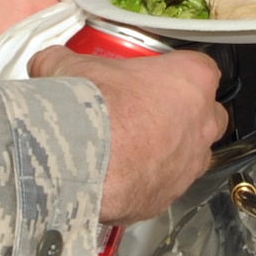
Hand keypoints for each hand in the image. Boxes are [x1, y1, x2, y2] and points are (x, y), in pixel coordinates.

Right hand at [27, 46, 226, 224]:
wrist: (79, 159)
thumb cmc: (90, 107)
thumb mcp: (71, 66)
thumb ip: (66, 60)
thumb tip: (49, 62)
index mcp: (190, 78)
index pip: (198, 68)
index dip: (174, 74)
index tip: (152, 80)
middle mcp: (201, 120)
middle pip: (206, 112)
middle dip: (183, 113)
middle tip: (147, 114)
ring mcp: (190, 162)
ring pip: (193, 153)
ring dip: (171, 150)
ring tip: (134, 149)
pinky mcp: (170, 196)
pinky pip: (167, 185)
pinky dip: (150, 182)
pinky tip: (122, 177)